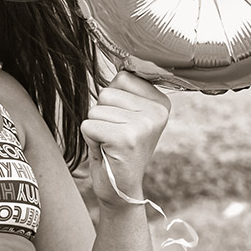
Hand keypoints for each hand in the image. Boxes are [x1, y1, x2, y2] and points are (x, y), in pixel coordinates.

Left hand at [81, 71, 170, 206]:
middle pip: (106, 92)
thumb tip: (121, 59)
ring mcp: (144, 125)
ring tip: (111, 146)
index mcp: (161, 102)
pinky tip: (107, 153)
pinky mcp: (126, 138)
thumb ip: (124, 90)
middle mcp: (157, 112)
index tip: (124, 124)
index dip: (112, 102)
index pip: (121, 77)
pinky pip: (89, 125)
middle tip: (115, 138)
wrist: (121, 191)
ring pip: (96, 109)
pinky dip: (91, 140)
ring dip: (96, 129)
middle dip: (102, 116)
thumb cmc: (117, 149)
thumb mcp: (126, 115)